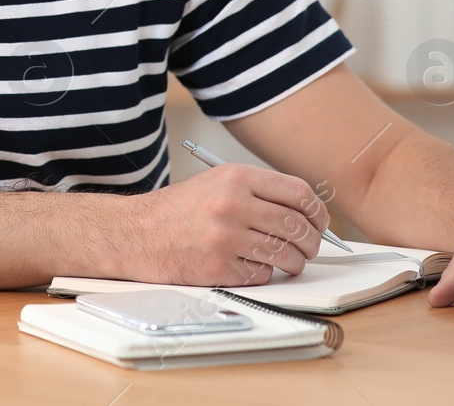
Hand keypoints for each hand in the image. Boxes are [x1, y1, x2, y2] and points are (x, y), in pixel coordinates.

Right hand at [125, 163, 329, 285]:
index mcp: (235, 177)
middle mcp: (232, 204)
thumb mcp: (216, 183)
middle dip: (310, 243)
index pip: (299, 193)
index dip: (317, 212)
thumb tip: (304, 212)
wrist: (134, 233)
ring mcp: (226, 237)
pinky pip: (262, 275)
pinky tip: (246, 265)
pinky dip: (261, 275)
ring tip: (283, 261)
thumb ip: (257, 192)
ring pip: (285, 255)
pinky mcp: (219, 267)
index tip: (319, 223)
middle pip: (297, 227)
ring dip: (291, 263)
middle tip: (307, 248)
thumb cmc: (176, 211)